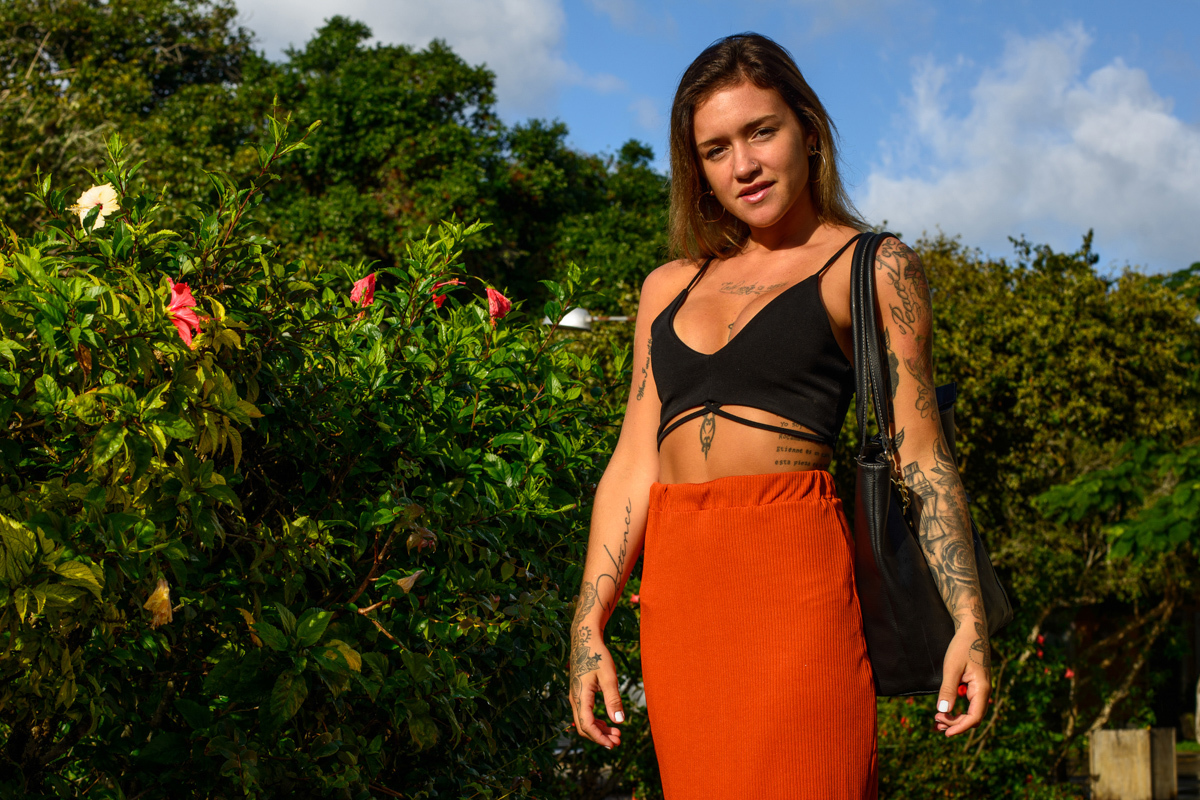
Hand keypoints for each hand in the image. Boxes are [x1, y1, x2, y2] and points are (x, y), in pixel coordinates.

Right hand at [569, 626, 624, 748]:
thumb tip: (619, 722)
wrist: (585, 639)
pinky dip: (596, 720)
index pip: (587, 725)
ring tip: (616, 733)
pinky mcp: (579, 692)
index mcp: (580, 696)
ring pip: (584, 720)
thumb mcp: (609, 677)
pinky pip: (585, 713)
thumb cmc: (597, 655)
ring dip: (599, 729)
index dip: (599, 738)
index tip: (613, 745)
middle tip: (618, 741)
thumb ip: (613, 700)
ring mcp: (575, 696)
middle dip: (600, 737)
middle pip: (584, 726)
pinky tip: (608, 721)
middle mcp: (574, 698)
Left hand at [934, 622, 990, 735]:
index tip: (946, 733)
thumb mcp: (952, 668)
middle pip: (973, 717)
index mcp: (982, 689)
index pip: (974, 717)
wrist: (971, 631)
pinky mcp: (975, 686)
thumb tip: (943, 710)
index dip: (960, 727)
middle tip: (936, 724)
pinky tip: (946, 709)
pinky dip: (958, 709)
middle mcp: (984, 691)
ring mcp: (981, 689)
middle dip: (956, 724)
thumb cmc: (962, 647)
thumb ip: (948, 689)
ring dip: (956, 718)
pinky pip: (969, 703)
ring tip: (938, 720)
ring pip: (971, 712)